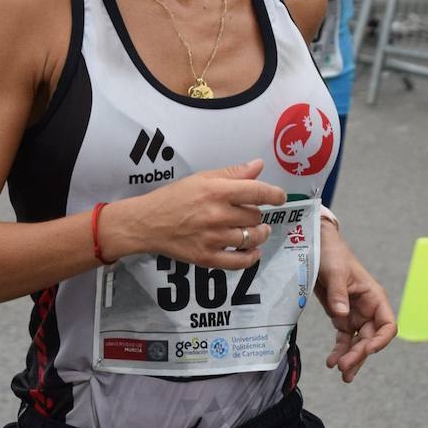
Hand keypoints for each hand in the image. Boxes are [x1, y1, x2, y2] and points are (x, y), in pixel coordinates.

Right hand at [101, 159, 286, 270]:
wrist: (147, 223)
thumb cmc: (174, 197)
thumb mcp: (202, 179)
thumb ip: (232, 174)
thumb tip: (258, 166)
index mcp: (217, 191)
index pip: (257, 192)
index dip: (275, 195)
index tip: (280, 197)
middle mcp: (217, 215)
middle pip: (255, 216)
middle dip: (257, 215)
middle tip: (251, 214)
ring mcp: (213, 238)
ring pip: (251, 238)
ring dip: (259, 235)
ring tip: (258, 231)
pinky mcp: (207, 258)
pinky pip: (239, 262)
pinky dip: (251, 258)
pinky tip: (253, 252)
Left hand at [316, 221, 395, 381]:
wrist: (317, 246)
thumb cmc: (331, 254)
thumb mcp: (335, 271)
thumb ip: (339, 294)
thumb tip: (342, 315)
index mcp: (374, 297)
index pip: (388, 325)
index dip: (381, 341)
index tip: (368, 350)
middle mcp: (368, 308)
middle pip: (371, 339)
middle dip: (360, 355)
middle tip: (345, 368)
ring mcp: (355, 314)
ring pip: (358, 343)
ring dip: (351, 358)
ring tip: (341, 373)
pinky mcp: (341, 317)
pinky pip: (344, 339)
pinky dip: (339, 351)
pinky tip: (332, 362)